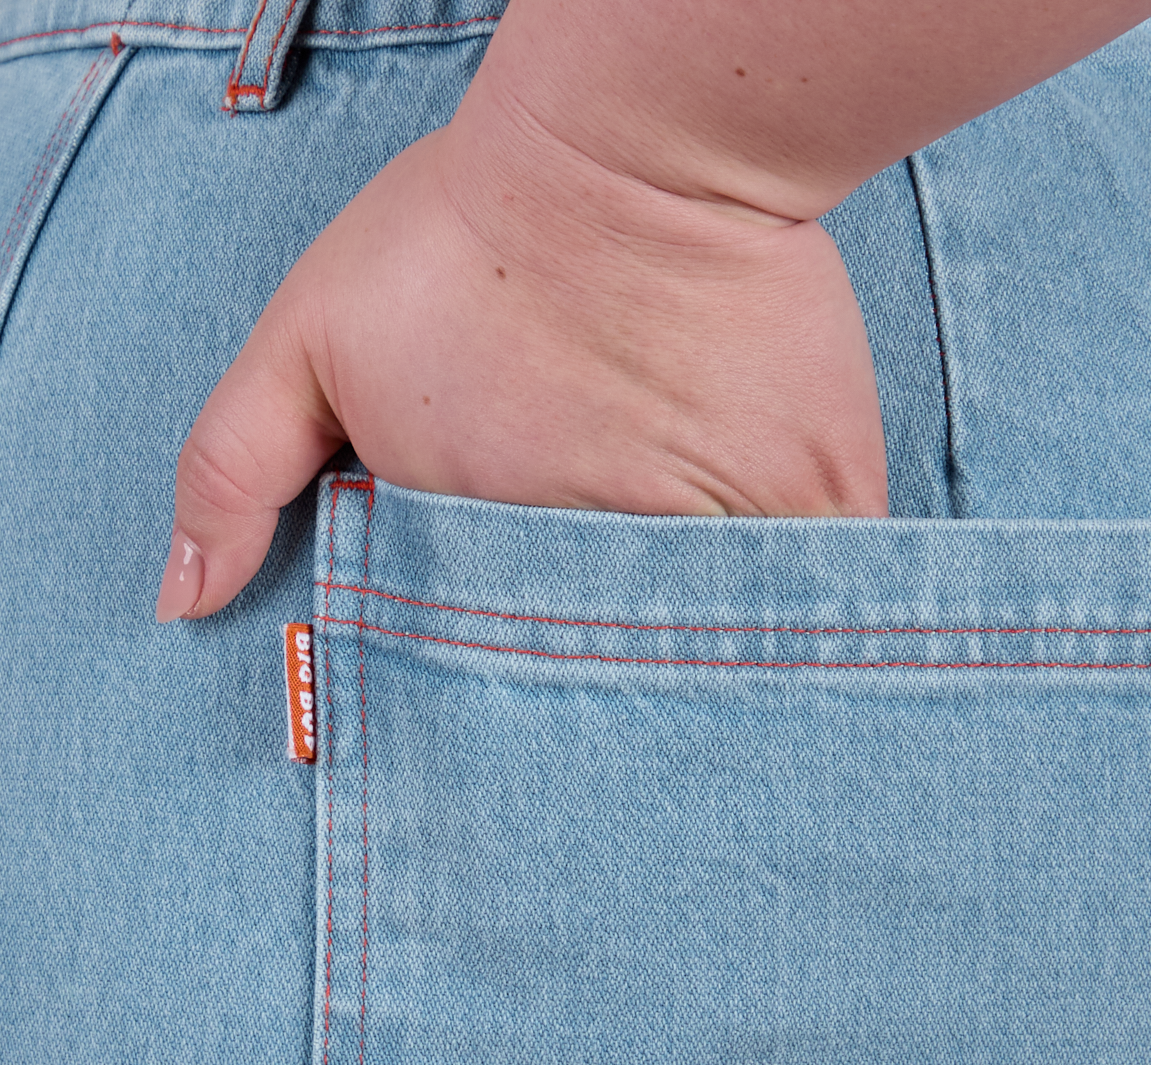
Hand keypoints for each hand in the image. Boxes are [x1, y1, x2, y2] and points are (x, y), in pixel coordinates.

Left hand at [156, 100, 887, 620]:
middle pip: (615, 683)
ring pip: (721, 654)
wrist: (639, 149)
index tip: (515, 653)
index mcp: (488, 564)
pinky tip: (788, 601)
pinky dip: (808, 611)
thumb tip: (181, 606)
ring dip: (708, 656)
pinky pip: (824, 605)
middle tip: (610, 637)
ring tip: (697, 629)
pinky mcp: (821, 508)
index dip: (503, 676)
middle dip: (609, 680)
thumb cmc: (468, 234)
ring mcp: (725, 550)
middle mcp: (607, 577)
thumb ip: (230, 470)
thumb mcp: (307, 340)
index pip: (496, 678)